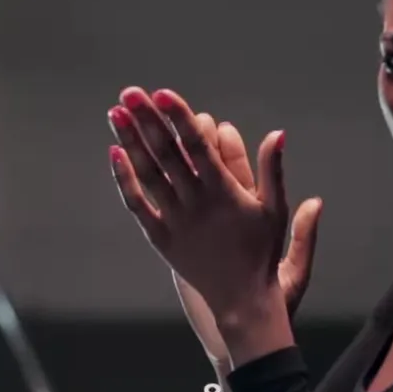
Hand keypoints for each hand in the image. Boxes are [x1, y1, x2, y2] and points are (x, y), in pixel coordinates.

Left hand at [106, 87, 322, 322]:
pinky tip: (114, 153)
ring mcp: (175, 220)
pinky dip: (124, 179)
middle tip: (131, 92)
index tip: (163, 93)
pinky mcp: (160, 237)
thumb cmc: (261, 251)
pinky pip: (137, 204)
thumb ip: (273, 170)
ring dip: (130, 142)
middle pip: (166, 153)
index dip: (179, 118)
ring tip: (117, 112)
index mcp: (224, 192)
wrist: (241, 299)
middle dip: (147, 120)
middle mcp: (195, 203)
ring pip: (147, 174)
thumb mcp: (276, 209)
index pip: (197, 146)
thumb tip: (277, 133)